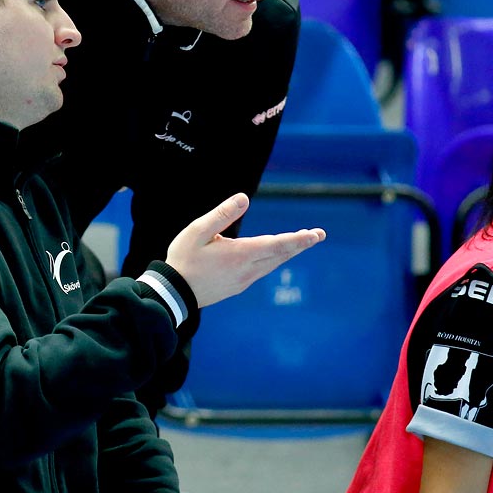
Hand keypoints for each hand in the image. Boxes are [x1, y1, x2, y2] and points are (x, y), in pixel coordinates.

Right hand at [165, 193, 324, 307]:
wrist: (173, 294)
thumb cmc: (183, 259)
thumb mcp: (197, 231)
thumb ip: (222, 214)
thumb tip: (244, 198)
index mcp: (239, 254)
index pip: (276, 244)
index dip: (297, 239)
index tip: (315, 235)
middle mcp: (247, 269)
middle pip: (280, 255)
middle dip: (301, 244)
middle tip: (319, 235)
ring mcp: (243, 280)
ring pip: (273, 264)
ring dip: (288, 252)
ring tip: (302, 241)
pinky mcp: (237, 286)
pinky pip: (262, 270)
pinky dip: (274, 260)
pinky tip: (275, 255)